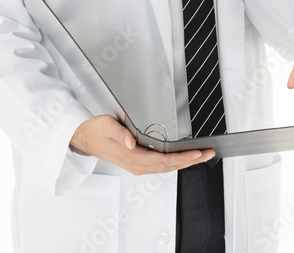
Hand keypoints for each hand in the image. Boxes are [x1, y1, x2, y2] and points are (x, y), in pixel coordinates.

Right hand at [70, 115, 213, 174]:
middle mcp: (137, 165)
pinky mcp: (138, 162)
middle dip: (191, 160)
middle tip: (208, 153)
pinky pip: (161, 165)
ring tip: (201, 155)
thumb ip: (120, 134)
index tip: (197, 153)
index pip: (163, 160)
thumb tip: (131, 142)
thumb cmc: (96, 131)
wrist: (85, 138)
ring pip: (167, 167)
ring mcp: (138, 165)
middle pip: (169, 166)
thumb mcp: (107, 126)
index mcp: (132, 157)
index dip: (182, 157)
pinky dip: (175, 161)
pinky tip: (183, 157)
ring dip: (185, 162)